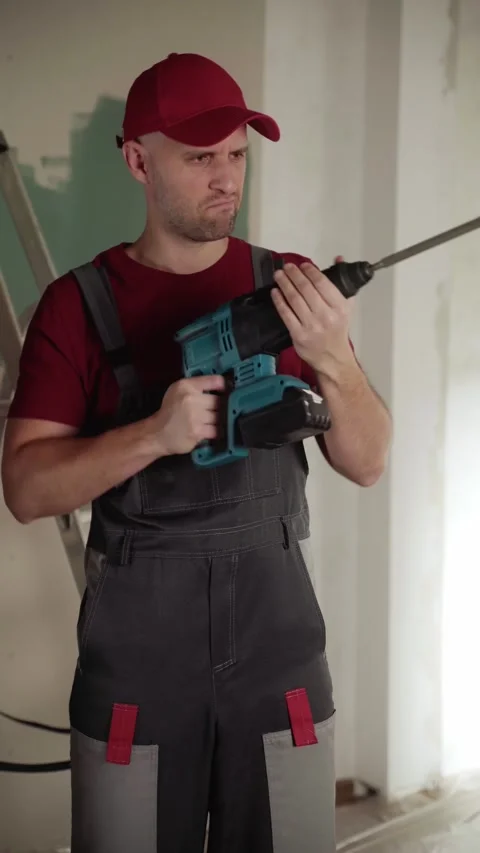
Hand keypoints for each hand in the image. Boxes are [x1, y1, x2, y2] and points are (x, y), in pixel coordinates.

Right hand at [152, 375, 225, 455]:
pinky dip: (216, 431)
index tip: (227, 391)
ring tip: (212, 421)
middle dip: (220, 407)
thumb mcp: (178, 391)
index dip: (224, 386)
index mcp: (186, 386)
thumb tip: (221, 385)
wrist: (157, 433)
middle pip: (219, 401)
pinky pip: (216, 430)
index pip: (215, 381)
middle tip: (216, 410)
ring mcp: (195, 416)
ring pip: (219, 416)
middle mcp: (191, 398)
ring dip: (218, 420)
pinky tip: (212, 430)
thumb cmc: (170, 411)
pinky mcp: (197, 431)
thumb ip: (197, 386)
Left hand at [271, 257, 352, 374]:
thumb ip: (342, 282)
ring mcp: (311, 326)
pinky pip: (286, 314)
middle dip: (294, 275)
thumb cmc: (338, 330)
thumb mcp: (347, 306)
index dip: (310, 271)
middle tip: (286, 266)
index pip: (322, 283)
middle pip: (306, 289)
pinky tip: (275, 292)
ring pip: (294, 299)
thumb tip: (338, 259)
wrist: (333, 357)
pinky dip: (279, 301)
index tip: (302, 264)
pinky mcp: (298, 335)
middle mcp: (326, 315)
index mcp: (339, 307)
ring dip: (284, 284)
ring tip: (278, 275)